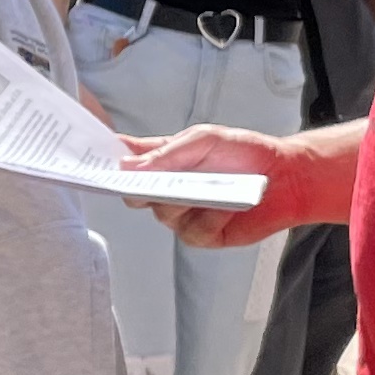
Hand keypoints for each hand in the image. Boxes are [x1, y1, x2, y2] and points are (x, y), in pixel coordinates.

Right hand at [114, 122, 344, 247]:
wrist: (285, 178)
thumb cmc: (245, 152)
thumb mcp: (204, 140)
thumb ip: (166, 153)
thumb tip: (128, 166)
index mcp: (163, 158)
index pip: (124, 159)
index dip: (103, 160)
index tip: (88, 161)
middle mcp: (168, 186)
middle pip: (135, 193)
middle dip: (141, 189)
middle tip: (153, 184)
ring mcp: (183, 212)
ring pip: (163, 215)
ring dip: (184, 203)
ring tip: (210, 190)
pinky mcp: (202, 234)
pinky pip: (192, 233)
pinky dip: (208, 219)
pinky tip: (226, 207)